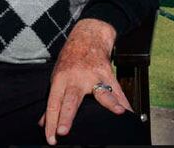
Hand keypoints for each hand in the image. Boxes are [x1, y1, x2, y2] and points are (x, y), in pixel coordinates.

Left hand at [39, 18, 131, 144]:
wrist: (88, 36)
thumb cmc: (70, 59)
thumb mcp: (57, 77)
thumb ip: (53, 101)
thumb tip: (43, 123)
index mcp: (60, 79)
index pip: (53, 103)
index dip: (51, 122)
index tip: (52, 138)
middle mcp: (76, 78)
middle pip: (71, 99)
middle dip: (67, 116)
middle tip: (63, 131)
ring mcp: (94, 75)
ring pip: (102, 91)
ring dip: (110, 102)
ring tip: (118, 112)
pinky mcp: (107, 73)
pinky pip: (117, 90)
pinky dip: (124, 102)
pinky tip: (130, 112)